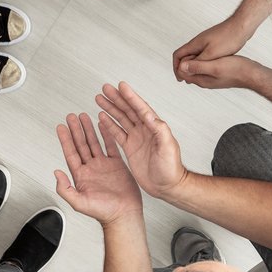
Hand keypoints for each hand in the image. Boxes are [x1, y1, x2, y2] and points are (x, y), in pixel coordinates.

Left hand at [54, 112, 142, 224]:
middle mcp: (91, 168)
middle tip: (71, 117)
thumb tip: (56, 173)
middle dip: (76, 130)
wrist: (123, 214)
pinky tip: (102, 126)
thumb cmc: (103, 212)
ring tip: (84, 117)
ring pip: (94, 143)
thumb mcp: (79, 202)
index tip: (61, 127)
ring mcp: (103, 166)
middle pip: (81, 144)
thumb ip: (65, 188)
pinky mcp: (117, 165)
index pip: (71, 153)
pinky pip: (110, 146)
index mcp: (81, 176)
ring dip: (88, 130)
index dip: (65, 139)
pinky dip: (106, 135)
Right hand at [94, 82, 188, 199]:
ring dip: (111, 109)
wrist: (167, 186)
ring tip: (100, 99)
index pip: (140, 108)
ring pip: (121, 119)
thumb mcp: (168, 147)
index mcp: (154, 127)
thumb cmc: (171, 168)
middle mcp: (145, 130)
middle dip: (117, 99)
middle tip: (105, 88)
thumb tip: (150, 115)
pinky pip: (118, 133)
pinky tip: (102, 117)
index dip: (131, 96)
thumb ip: (159, 130)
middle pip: (128, 110)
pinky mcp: (130, 148)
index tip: (121, 86)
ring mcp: (137, 138)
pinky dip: (109, 125)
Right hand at [172, 17, 255, 81]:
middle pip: (185, 55)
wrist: (242, 26)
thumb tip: (183, 68)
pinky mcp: (214, 42)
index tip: (180, 78)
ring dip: (193, 65)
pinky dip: (202, 62)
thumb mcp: (212, 54)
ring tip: (196, 76)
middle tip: (186, 79)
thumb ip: (197, 62)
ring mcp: (206, 41)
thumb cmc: (229, 38)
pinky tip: (209, 67)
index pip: (178, 55)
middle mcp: (199, 41)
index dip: (176, 68)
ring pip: (195, 55)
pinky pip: (204, 54)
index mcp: (195, 43)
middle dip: (184, 68)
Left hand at [176, 55, 263, 89]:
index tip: (188, 50)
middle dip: (187, 59)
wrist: (251, 73)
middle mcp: (204, 81)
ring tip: (201, 48)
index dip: (181, 61)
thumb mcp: (214, 66)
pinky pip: (204, 66)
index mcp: (201, 80)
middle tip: (194, 47)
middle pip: (187, 70)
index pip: (181, 72)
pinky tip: (209, 52)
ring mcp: (211, 78)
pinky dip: (203, 59)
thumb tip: (181, 66)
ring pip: (196, 68)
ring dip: (195, 58)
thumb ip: (197, 66)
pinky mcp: (217, 74)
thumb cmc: (235, 70)